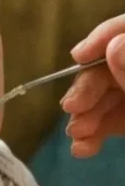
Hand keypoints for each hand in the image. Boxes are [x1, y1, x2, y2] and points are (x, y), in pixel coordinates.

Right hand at [63, 14, 124, 156]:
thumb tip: (115, 45)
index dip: (104, 37)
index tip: (78, 56)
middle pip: (110, 65)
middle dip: (89, 87)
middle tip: (71, 107)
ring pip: (106, 95)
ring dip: (86, 115)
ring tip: (77, 135)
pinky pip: (111, 120)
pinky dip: (94, 133)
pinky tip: (83, 148)